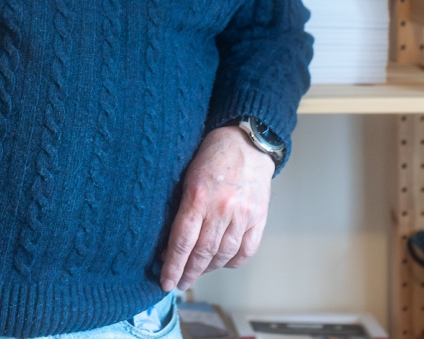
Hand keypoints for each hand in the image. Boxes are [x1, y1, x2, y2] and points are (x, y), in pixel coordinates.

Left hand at [160, 126, 272, 290]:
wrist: (247, 140)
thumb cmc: (211, 152)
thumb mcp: (187, 172)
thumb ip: (182, 202)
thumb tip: (169, 236)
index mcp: (198, 195)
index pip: (182, 240)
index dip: (172, 264)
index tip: (164, 281)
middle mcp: (222, 209)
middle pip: (202, 252)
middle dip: (188, 272)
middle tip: (177, 283)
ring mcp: (243, 215)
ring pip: (223, 255)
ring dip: (207, 269)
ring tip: (196, 273)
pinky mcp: (258, 218)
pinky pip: (245, 251)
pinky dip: (232, 261)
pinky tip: (221, 263)